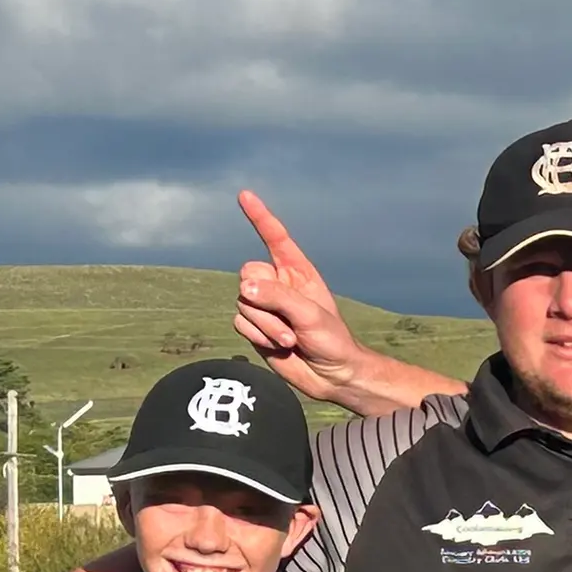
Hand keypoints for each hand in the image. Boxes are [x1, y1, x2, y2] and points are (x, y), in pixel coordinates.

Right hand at [231, 191, 389, 403]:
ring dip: (266, 325)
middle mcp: (278, 284)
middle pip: (248, 274)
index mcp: (297, 272)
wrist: (331, 376)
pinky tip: (279, 347)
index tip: (245, 196)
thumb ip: (278, 298)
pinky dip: (258, 336)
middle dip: (264, 300)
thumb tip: (244, 289)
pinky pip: (239, 323)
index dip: (260, 217)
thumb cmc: (331, 340)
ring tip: (291, 339)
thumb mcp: (310, 315)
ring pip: (242, 302)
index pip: (275, 238)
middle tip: (290, 322)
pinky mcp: (255, 327)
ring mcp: (265, 305)